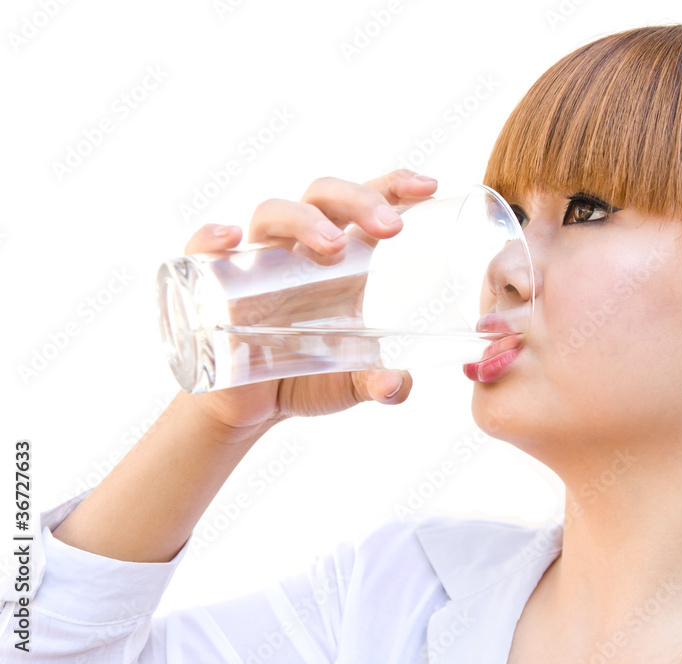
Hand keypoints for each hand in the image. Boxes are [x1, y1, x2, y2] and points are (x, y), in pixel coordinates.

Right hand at [183, 169, 437, 433]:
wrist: (250, 409)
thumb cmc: (308, 379)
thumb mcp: (350, 384)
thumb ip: (380, 384)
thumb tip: (394, 384)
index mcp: (343, 260)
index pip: (367, 203)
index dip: (395, 185)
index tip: (428, 187)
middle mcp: (299, 250)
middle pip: (324, 196)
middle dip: (358, 199)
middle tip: (389, 227)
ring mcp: (257, 263)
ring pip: (273, 213)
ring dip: (304, 219)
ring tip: (333, 247)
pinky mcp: (215, 285)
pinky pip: (202, 248)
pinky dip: (211, 236)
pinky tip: (229, 238)